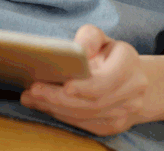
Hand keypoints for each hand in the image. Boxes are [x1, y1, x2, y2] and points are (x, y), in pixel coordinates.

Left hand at [20, 24, 148, 135]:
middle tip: (33, 90)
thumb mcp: (101, 37)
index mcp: (129, 63)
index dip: (86, 86)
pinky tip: (43, 105)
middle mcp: (132, 91)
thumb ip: (89, 37)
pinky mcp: (113, 126)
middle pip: (93, 101)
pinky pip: (85, 124)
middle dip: (60, 98)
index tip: (65, 85)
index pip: (107, 80)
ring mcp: (125, 112)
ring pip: (87, 115)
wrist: (133, 78)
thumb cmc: (109, 53)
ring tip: (30, 97)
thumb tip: (77, 51)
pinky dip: (62, 116)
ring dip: (56, 108)